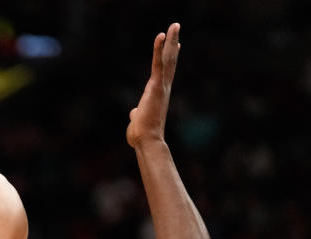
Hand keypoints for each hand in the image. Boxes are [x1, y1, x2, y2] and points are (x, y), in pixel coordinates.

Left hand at [127, 22, 180, 148]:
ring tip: (175, 25)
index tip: (175, 46)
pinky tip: (162, 36)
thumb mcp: (137, 120)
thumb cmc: (141, 135)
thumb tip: (133, 113)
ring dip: (171, 41)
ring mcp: (161, 86)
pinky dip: (159, 49)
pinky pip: (159, 64)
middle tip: (176, 28)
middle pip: (170, 61)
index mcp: (157, 94)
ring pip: (168, 59)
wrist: (146, 141)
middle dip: (173, 43)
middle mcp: (163, 88)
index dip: (169, 58)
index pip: (165, 72)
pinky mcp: (156, 86)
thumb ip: (137, 113)